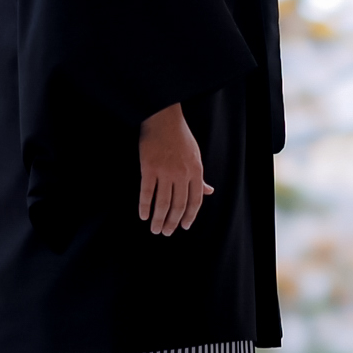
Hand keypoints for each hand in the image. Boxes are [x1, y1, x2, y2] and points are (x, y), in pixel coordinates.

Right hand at [137, 103, 210, 235]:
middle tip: (166, 233)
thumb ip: (200, 177)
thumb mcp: (195, 156)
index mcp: (196, 171)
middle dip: (172, 222)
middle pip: (178, 205)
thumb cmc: (180, 137)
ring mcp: (165, 171)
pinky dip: (145, 206)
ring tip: (155, 230)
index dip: (190, 216)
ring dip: (158, 220)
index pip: (195, 201)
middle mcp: (182, 174)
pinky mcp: (149, 168)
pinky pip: (147, 193)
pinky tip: (143, 216)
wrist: (163, 119)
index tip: (184, 227)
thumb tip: (209, 191)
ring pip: (162, 203)